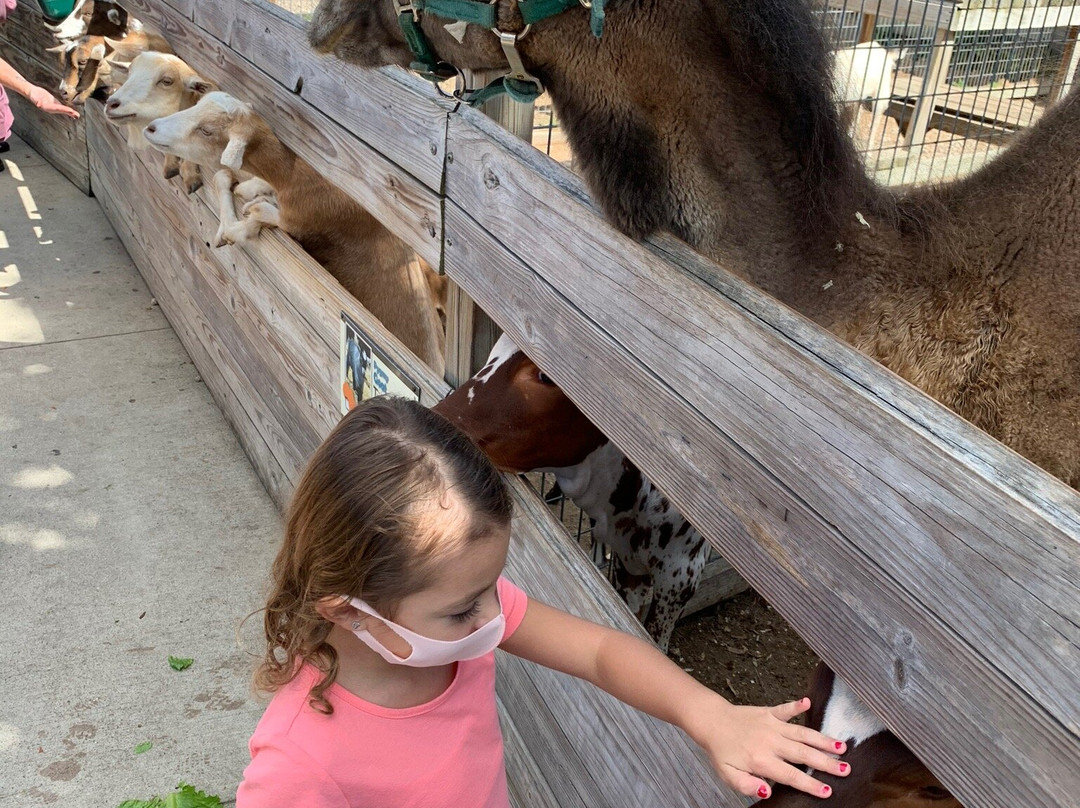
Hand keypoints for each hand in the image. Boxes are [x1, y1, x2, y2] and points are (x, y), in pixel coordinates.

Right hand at [25, 86, 79, 118]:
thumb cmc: (33, 94)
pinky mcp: (55, 105)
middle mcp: (51, 109)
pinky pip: (63, 108)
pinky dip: (68, 111)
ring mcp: (54, 107)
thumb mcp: (34, 96)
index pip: (56, 108)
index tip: (70, 110)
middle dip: (69, 113)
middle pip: (61, 111)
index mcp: (47, 107)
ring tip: (77, 115)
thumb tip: (39, 104)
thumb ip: (37, 101)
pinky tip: (73, 113)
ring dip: (70, 113)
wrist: (33, 92)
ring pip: (63, 110)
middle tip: (76, 115)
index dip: (63, 109)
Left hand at [695, 697, 849, 799]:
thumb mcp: (728, 775)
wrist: (712, 722)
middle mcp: (770, 742)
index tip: (827, 790)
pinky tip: (808, 702)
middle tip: (846, 769)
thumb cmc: (722, 751)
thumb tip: (767, 791)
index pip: (791, 776)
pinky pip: (785, 708)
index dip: (810, 784)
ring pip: (801, 733)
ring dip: (821, 739)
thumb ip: (747, 785)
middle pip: (803, 755)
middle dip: (826, 763)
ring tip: (841, 746)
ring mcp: (771, 725)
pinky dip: (796, 705)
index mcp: (761, 761)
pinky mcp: (769, 712)